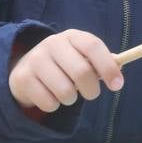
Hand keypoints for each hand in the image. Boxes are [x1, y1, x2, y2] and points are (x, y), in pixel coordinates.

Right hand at [8, 29, 123, 112]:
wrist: (26, 68)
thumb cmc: (64, 64)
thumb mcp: (82, 57)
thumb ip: (101, 63)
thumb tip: (118, 73)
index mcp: (72, 36)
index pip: (93, 46)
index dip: (108, 66)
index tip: (117, 85)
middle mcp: (52, 44)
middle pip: (81, 72)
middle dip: (92, 90)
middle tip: (91, 94)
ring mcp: (35, 60)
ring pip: (65, 92)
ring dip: (71, 100)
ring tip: (66, 93)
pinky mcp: (23, 78)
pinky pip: (49, 103)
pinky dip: (54, 106)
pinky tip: (49, 95)